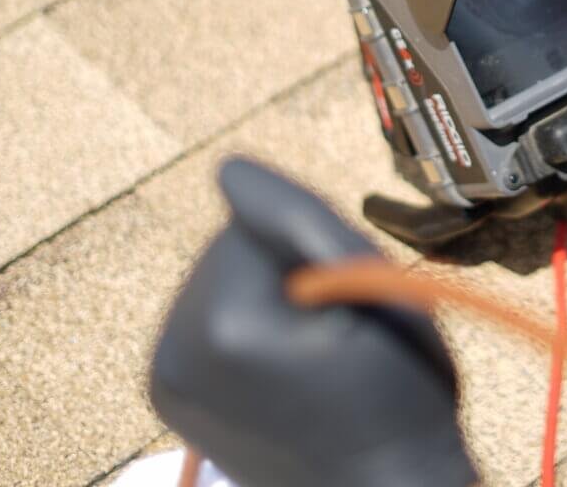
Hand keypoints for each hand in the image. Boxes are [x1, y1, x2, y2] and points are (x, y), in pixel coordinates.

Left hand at [150, 157, 476, 486]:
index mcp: (226, 320)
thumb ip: (299, 217)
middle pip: (234, 242)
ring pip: (221, 273)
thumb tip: (227, 168)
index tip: (355, 294)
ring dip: (267, 288)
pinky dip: (246, 320)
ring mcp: (165, 373)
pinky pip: (208, 312)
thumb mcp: (376, 290)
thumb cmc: (401, 398)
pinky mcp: (166, 388)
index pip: (262, 212)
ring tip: (314, 347)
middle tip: (341, 322)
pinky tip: (279, 358)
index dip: (321, 239)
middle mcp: (176, 347)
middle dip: (288, 262)